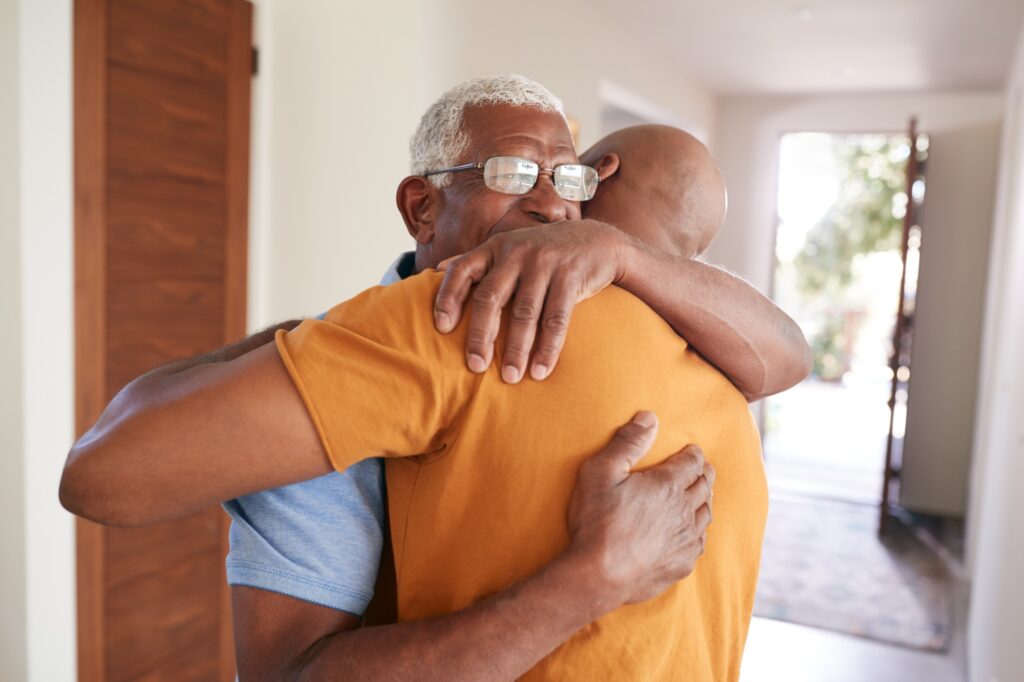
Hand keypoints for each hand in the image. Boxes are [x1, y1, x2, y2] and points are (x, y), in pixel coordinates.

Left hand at [433, 220, 630, 383]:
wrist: (598, 240)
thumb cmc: (543, 252)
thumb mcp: (509, 247)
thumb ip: (477, 260)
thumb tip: (435, 269)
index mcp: (495, 247)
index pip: (462, 270)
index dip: (448, 298)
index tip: (441, 328)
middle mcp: (516, 252)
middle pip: (490, 297)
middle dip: (481, 335)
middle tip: (475, 366)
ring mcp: (544, 263)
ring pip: (524, 313)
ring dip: (517, 349)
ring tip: (511, 377)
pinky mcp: (570, 276)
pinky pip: (556, 318)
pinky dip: (548, 348)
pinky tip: (540, 370)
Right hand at [565, 411, 713, 607]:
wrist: (598, 574)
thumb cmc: (596, 522)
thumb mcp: (601, 472)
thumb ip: (627, 442)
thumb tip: (649, 418)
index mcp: (667, 485)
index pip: (692, 462)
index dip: (693, 454)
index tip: (692, 450)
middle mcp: (684, 510)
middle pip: (705, 486)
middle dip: (704, 473)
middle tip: (702, 469)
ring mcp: (685, 540)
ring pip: (706, 514)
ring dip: (705, 501)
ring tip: (700, 496)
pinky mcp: (681, 564)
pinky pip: (700, 542)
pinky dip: (699, 531)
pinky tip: (692, 532)